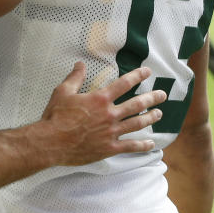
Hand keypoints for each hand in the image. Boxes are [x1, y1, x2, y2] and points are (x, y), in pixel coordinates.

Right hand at [39, 63, 165, 166]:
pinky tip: (151, 144)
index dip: (137, 76)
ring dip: (150, 118)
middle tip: (162, 95)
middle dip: (151, 98)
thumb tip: (80, 64)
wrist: (51, 142)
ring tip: (159, 114)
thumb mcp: (63, 92)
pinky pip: (130, 146)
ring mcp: (111, 132)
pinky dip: (142, 145)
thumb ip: (75, 77)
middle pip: (136, 104)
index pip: (123, 84)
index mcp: (100, 99)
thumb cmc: (56, 116)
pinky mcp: (109, 148)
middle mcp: (109, 114)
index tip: (147, 72)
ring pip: (137, 124)